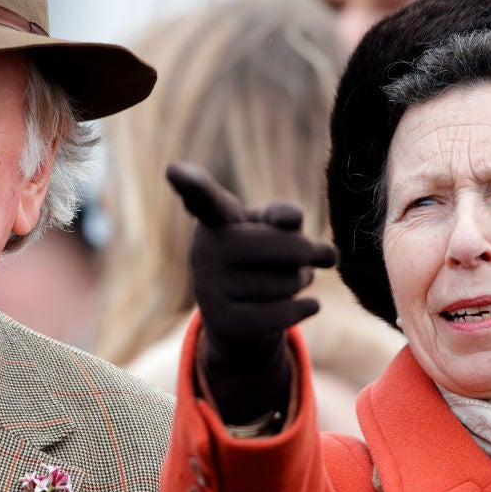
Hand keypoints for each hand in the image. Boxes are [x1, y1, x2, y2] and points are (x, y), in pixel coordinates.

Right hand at [166, 161, 335, 424]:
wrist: (238, 313)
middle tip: (316, 254)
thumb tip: (292, 221)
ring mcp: (208, 287)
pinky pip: (282, 313)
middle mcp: (203, 250)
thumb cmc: (259, 254)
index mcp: (214, 218)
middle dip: (306, 252)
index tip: (174, 171)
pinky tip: (310, 304)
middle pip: (281, 245)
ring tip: (292, 280)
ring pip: (287, 282)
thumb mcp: (271, 226)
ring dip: (303, 280)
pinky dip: (305, 308)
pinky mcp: (221, 321)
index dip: (191, 184)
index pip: (205, 198)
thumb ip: (284, 214)